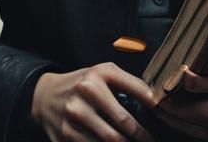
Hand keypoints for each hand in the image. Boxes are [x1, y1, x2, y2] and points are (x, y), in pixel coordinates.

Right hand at [31, 63, 156, 141]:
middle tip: (151, 140)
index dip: (152, 104)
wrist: (44, 97)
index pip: (133, 90)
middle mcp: (85, 95)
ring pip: (109, 141)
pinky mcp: (65, 138)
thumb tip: (155, 100)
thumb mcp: (103, 73)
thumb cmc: (82, 83)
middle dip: (142, 136)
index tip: (162, 114)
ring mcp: (73, 119)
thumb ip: (128, 82)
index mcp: (97, 76)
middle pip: (123, 123)